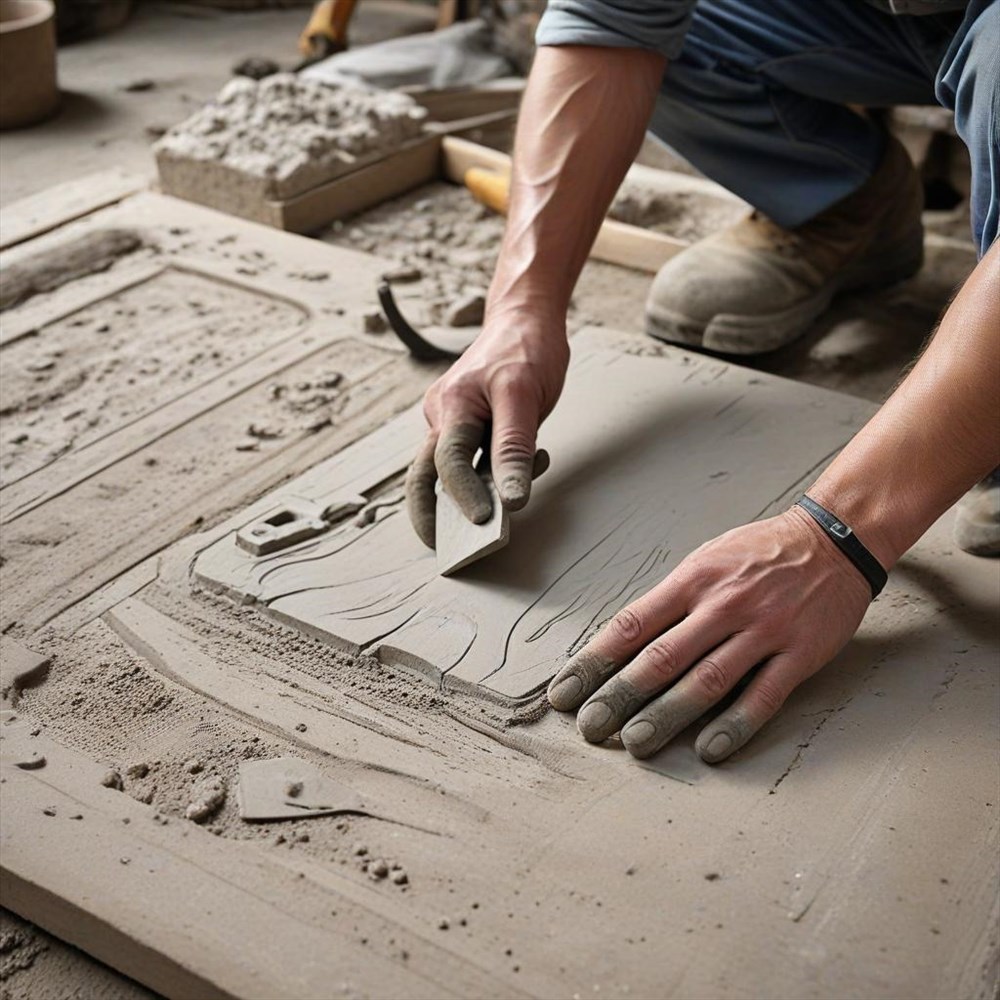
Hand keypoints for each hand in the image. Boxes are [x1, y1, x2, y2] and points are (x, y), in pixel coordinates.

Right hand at [406, 309, 568, 546]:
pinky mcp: (463, 423)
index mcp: (452, 404)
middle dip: (431, 514)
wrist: (525, 317)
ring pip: (445, 470)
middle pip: (425, 475)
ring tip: (494, 517)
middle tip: (446, 548)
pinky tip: (515, 473)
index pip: (448, 462)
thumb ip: (515, 448)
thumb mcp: (527, 396)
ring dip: (465, 495)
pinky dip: (485, 476)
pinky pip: (464, 459)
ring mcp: (448, 419)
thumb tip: (510, 498)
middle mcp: (441, 413)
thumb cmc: (526, 349)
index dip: (464, 495)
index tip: (487, 521)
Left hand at [546, 506, 872, 762]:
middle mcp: (722, 604)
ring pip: (706, 681)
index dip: (593, 662)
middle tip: (591, 728)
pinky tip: (708, 749)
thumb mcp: (706, 559)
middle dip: (619, 696)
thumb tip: (624, 642)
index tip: (565, 692)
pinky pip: (762, 696)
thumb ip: (669, 599)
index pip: (630, 626)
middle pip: (660, 658)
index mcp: (692, 579)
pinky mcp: (798, 654)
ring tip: (636, 743)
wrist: (835, 539)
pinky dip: (733, 725)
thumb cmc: (760, 552)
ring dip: (666, 716)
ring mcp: (762, 630)